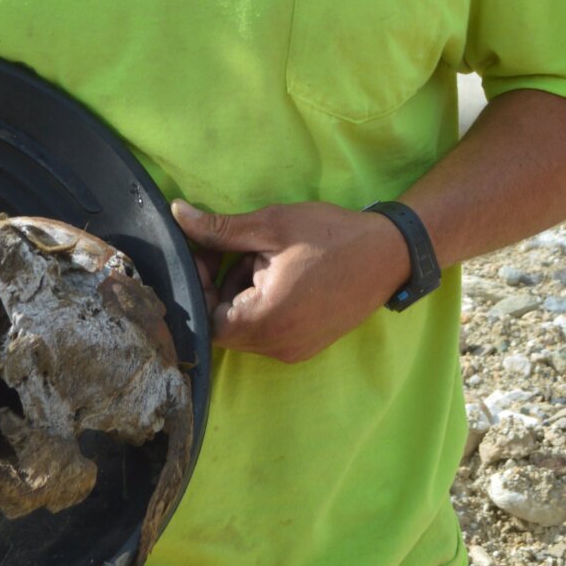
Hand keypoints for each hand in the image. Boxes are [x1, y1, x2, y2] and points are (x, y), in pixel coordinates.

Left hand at [172, 199, 410, 362]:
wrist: (389, 254)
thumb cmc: (330, 236)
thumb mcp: (270, 226)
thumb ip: (219, 229)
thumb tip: (176, 215)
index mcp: (265, 320)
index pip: (205, 318)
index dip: (198, 285)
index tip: (206, 252)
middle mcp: (277, 346)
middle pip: (222, 325)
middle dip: (218, 286)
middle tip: (232, 249)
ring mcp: (293, 350)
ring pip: (244, 327)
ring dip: (240, 294)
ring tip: (261, 258)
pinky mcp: (305, 347)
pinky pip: (266, 331)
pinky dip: (261, 304)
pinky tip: (277, 274)